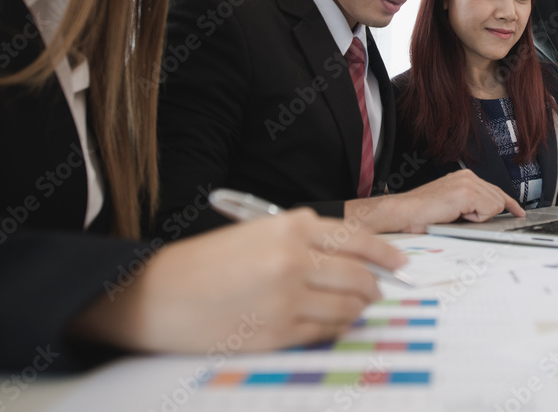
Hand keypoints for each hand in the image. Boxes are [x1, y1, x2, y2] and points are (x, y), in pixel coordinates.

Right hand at [70, 209, 406, 352]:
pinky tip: (332, 323)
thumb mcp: (256, 233)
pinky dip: (336, 327)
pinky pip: (325, 331)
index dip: (386, 253)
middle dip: (376, 286)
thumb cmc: (203, 263)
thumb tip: (351, 260)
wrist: (155, 294)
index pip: (357, 239)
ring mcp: (286, 297)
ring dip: (358, 309)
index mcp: (288, 226)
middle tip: (380, 291)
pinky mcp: (277, 331)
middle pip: (359, 275)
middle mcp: (293, 258)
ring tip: (357, 307)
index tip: (402, 263)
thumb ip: (303, 241)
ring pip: (347, 306)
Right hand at [347, 168, 525, 232]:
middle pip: (499, 199)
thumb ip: (471, 204)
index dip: (509, 204)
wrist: (405, 213)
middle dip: (487, 214)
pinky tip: (458, 214)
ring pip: (495, 206)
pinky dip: (476, 218)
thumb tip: (489, 213)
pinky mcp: (467, 192)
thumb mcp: (453, 206)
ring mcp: (468, 182)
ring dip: (478, 217)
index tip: (519, 212)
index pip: (495, 191)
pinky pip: (488, 211)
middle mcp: (468, 176)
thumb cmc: (423, 213)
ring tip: (457, 215)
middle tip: (463, 217)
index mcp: (464, 177)